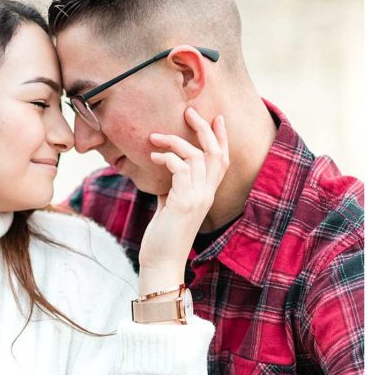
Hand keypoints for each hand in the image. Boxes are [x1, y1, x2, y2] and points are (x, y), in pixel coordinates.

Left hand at [138, 107, 228, 292]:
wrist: (161, 263)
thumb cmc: (163, 238)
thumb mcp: (170, 208)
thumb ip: (173, 191)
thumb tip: (166, 178)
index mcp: (206, 194)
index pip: (222, 160)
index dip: (222, 137)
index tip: (216, 117)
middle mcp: (207, 194)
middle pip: (216, 152)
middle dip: (204, 128)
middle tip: (189, 111)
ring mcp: (197, 198)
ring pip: (197, 156)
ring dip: (175, 141)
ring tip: (155, 137)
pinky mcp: (183, 203)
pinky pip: (180, 168)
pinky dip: (167, 157)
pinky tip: (153, 157)